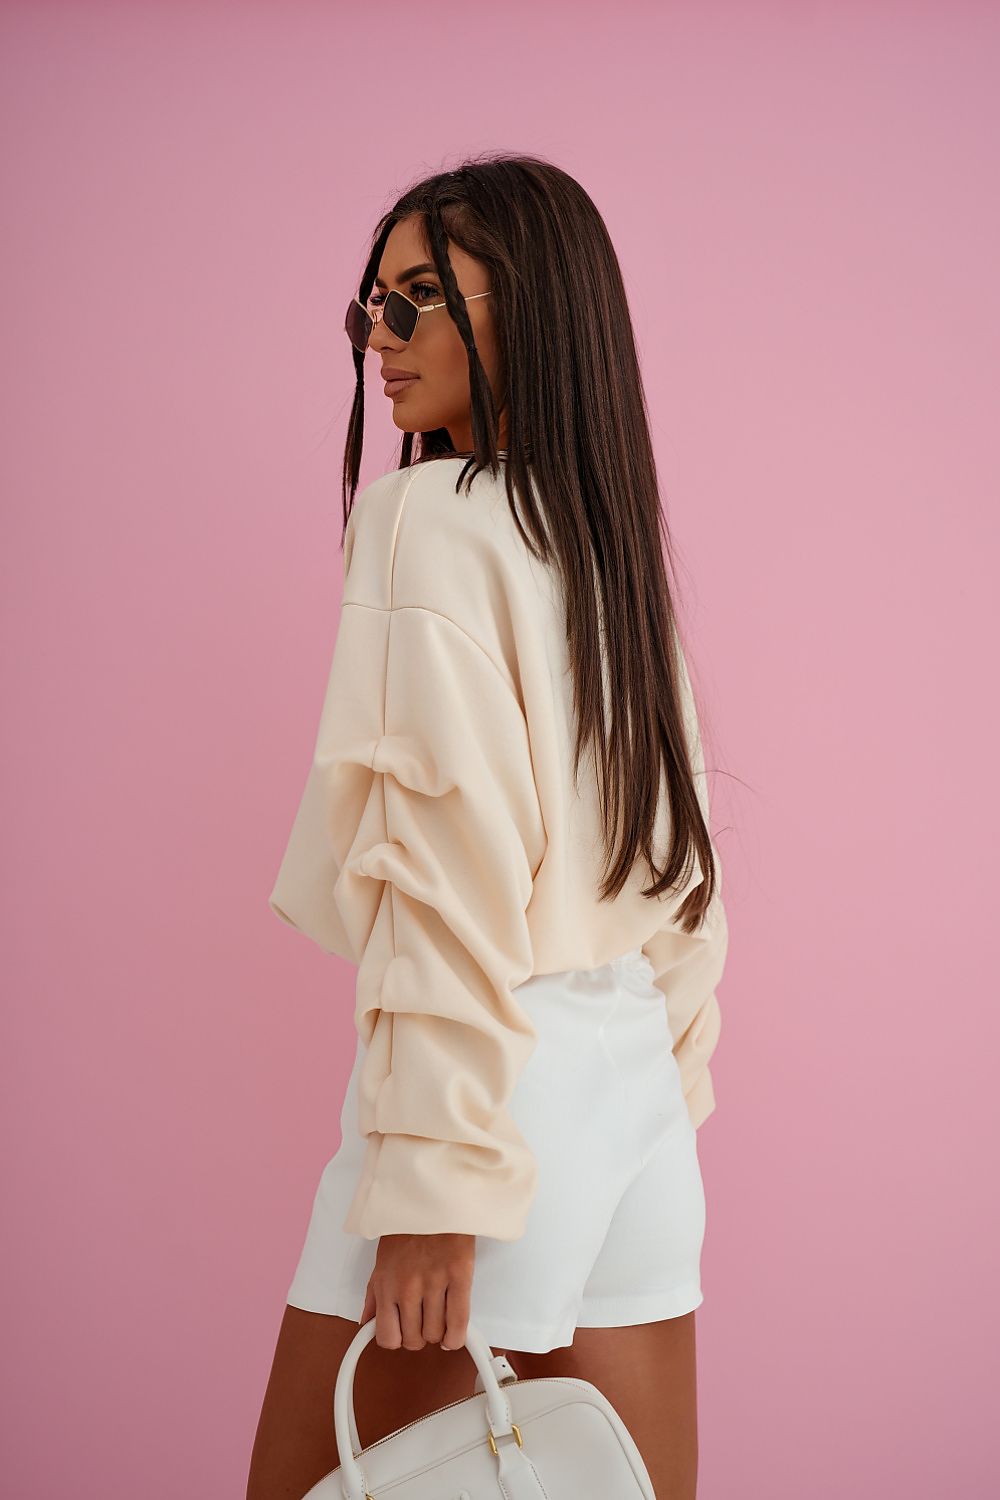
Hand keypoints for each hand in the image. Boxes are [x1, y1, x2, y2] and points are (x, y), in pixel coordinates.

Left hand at [359, 1232, 475, 1350]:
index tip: (403, 1333)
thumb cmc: (406, 1224)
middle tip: (423, 1321)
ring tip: (439, 1317)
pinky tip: (454, 1332)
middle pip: (414, 1339)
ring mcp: (433, 1282)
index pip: (387, 1337)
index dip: (397, 1340)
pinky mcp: (459, 1275)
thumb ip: (373, 1295)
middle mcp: (407, 1287)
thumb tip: (366, 1322)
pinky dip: (456, 1335)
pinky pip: (459, 1321)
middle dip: (419, 1335)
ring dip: (438, 1332)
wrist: (432, 1194)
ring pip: (436, 1333)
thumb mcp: (381, 1260)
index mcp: (385, 1283)